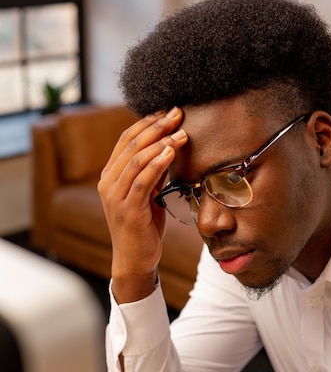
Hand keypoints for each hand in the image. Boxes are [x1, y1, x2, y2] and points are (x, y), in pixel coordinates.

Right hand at [98, 107, 187, 302]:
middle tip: (178, 114)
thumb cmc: (144, 226)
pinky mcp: (127, 210)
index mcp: (110, 176)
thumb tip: (169, 148)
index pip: (126, 139)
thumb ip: (153, 174)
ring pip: (136, 160)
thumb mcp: (149, 195)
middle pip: (131, 145)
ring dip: (160, 143)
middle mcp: (108, 183)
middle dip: (157, 126)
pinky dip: (157, 164)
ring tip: (180, 133)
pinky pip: (142, 181)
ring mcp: (115, 196)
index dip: (147, 123)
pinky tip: (171, 153)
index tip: (169, 112)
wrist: (135, 259)